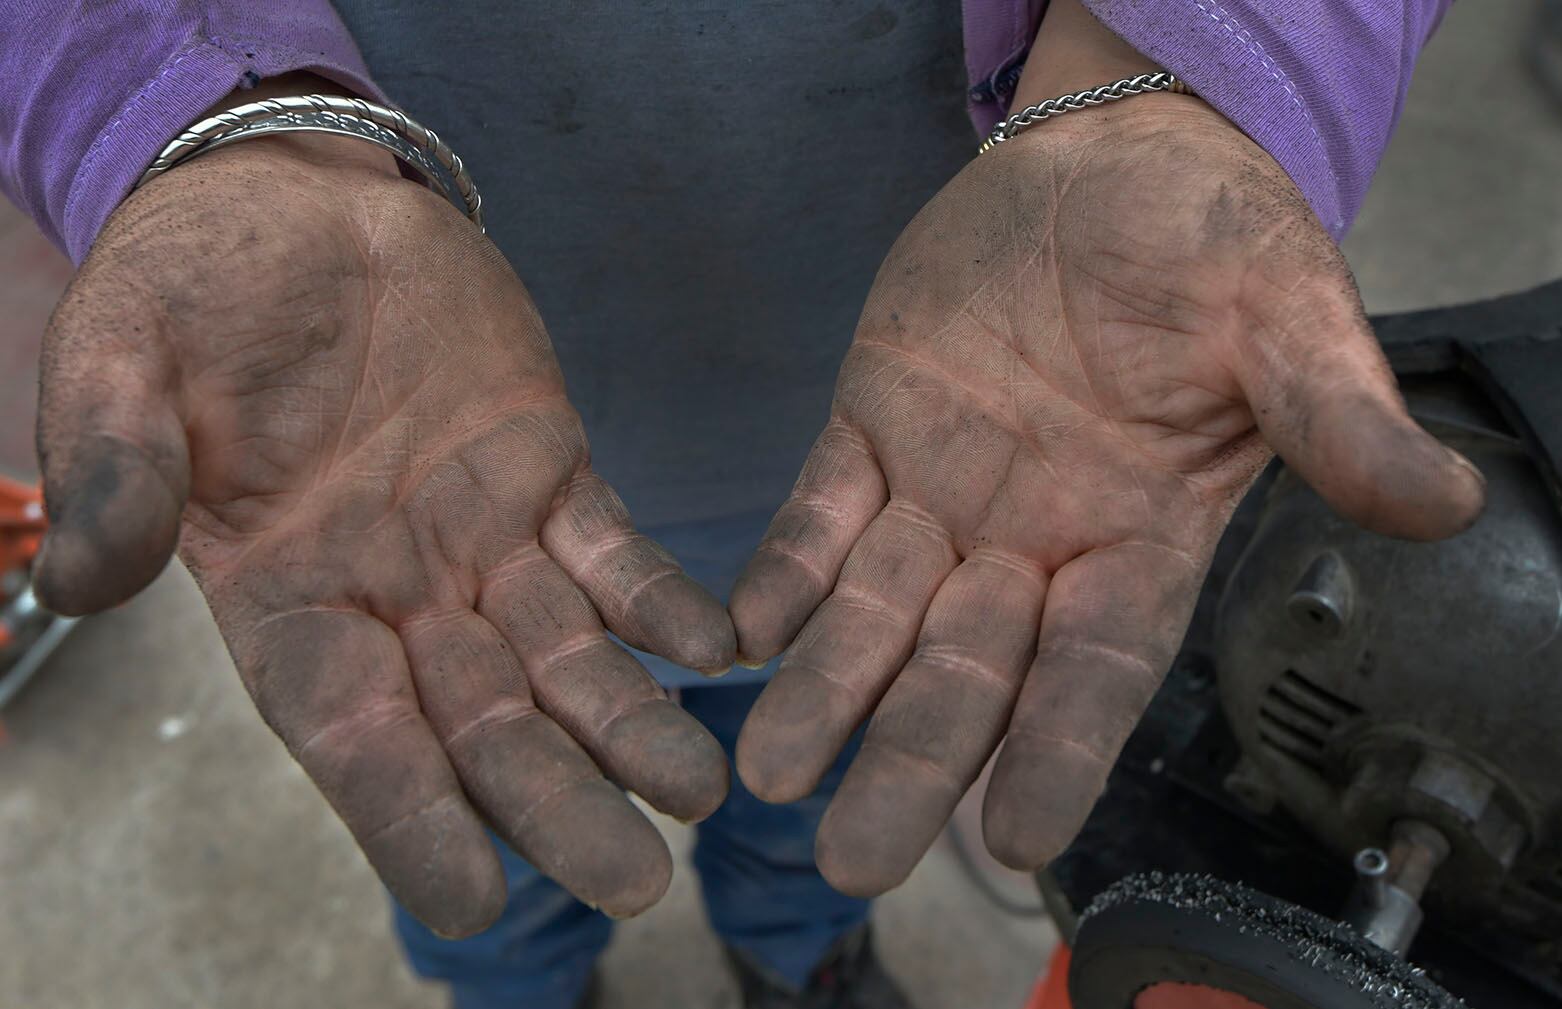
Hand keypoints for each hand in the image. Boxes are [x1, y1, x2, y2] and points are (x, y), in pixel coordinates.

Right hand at [34, 128, 733, 933]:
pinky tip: (717, 647)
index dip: (407, 816)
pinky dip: (661, 600)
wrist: (293, 201)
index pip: (351, 734)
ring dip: (631, 725)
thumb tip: (81, 580)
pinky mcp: (550, 473)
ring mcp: (481, 541)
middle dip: (555, 801)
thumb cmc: (192, 285)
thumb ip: (118, 468)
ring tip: (703, 789)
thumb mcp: (121, 360)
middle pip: (482, 724)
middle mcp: (396, 596)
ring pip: (565, 657)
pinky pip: (614, 551)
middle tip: (634, 881)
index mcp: (286, 599)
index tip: (474, 898)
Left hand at [728, 93, 1482, 892]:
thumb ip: (1334, 416)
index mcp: (1137, 537)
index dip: (1059, 751)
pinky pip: (820, 513)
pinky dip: (783, 571)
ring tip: (769, 770)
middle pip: (968, 673)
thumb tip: (1441, 501)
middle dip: (910, 759)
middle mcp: (1032, 540)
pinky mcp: (873, 428)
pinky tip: (741, 633)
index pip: (1097, 670)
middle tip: (851, 857)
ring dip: (824, 687)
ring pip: (876, 612)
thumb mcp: (1284, 317)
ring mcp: (943, 491)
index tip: (1012, 836)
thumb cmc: (1209, 239)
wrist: (1110, 159)